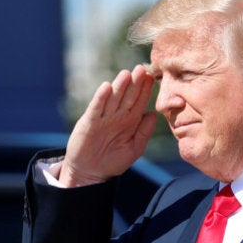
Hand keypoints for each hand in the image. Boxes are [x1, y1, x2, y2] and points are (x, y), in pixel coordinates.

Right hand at [59, 65, 156, 186]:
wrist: (91, 173)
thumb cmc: (114, 161)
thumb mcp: (134, 148)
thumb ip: (144, 132)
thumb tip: (153, 114)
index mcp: (130, 120)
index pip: (139, 101)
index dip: (145, 90)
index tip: (153, 77)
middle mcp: (117, 115)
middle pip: (127, 96)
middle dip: (135, 83)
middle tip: (142, 69)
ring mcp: (103, 118)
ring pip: (113, 99)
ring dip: (119, 86)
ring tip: (127, 73)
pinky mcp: (89, 122)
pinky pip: (96, 108)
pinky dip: (101, 98)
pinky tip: (106, 87)